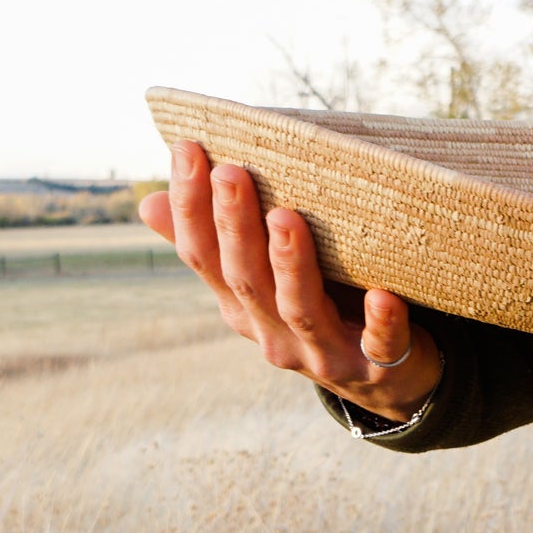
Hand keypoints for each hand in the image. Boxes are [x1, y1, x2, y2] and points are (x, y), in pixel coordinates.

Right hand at [139, 141, 441, 421]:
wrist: (385, 384)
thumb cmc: (322, 311)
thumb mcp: (263, 285)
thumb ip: (217, 246)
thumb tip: (147, 204)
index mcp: (242, 308)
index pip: (204, 259)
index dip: (190, 209)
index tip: (187, 148)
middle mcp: (274, 335)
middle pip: (247, 281)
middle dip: (235, 227)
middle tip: (230, 173)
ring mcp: (323, 355)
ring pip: (301, 310)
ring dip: (291, 265)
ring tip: (287, 219)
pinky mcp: (377, 367)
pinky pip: (379, 346)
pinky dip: (380, 323)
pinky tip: (383, 296)